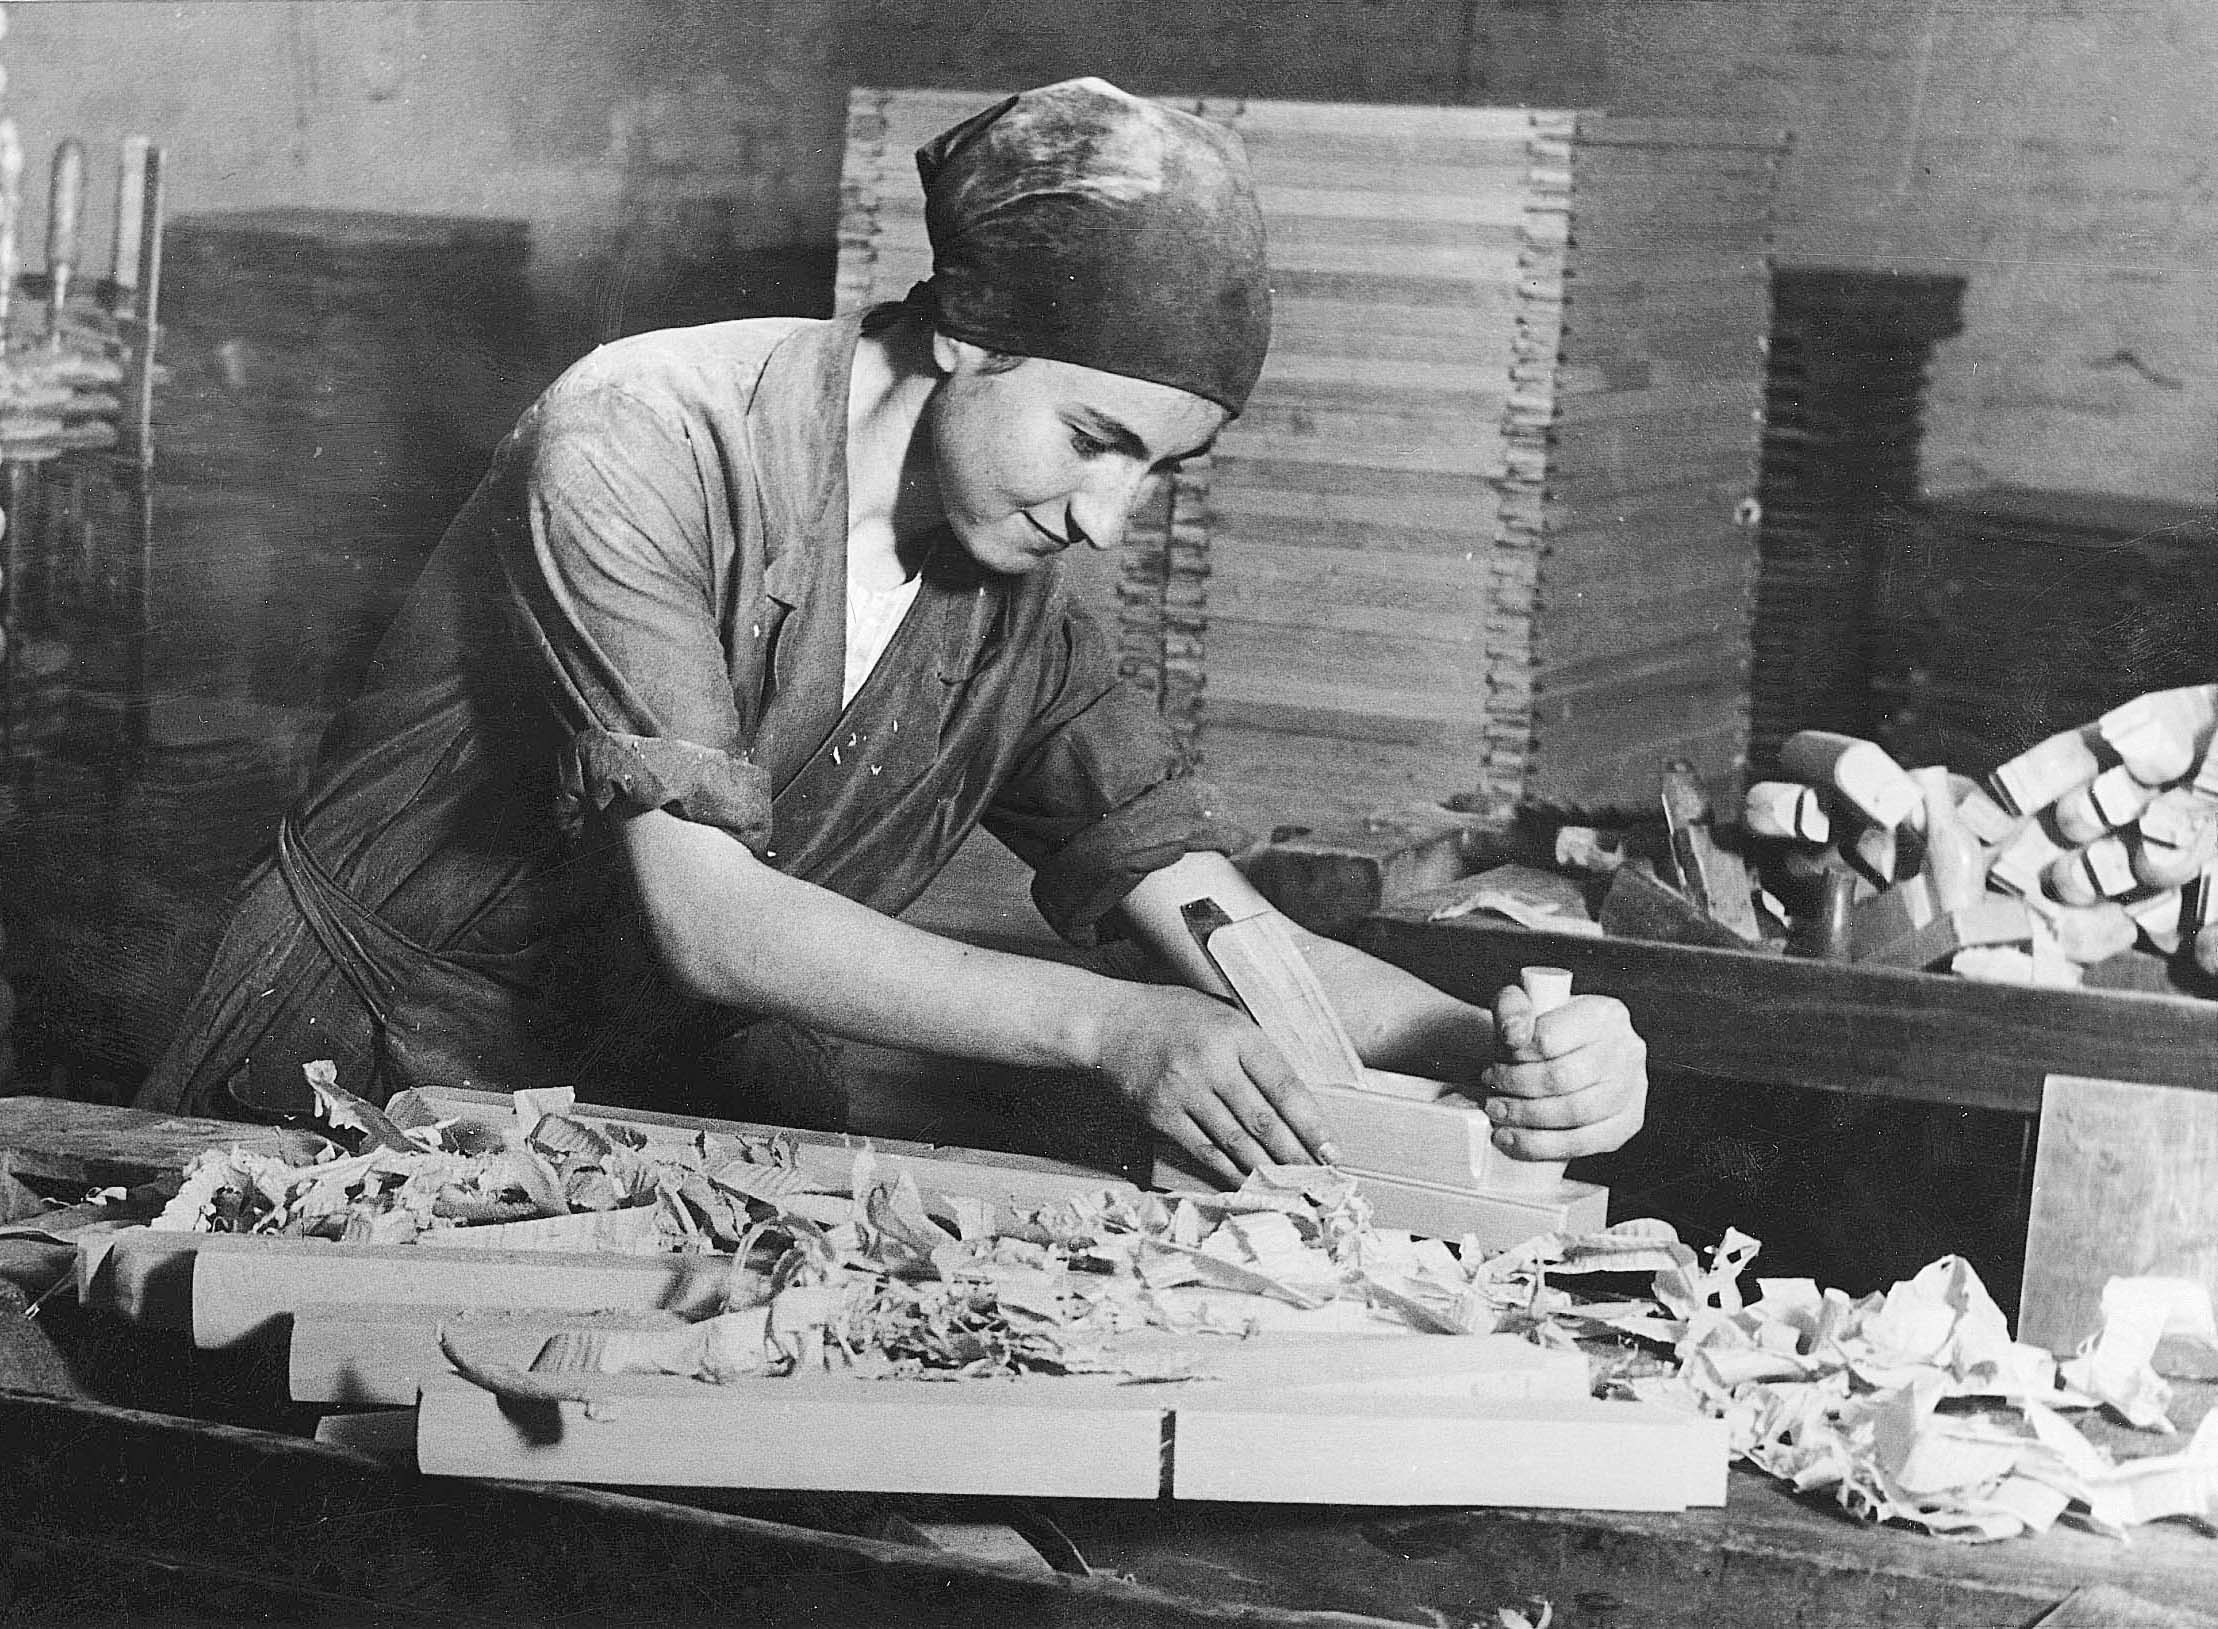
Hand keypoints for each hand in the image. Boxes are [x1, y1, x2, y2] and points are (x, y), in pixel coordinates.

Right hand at [1092, 984, 1337, 1184]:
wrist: (1108, 1023)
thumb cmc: (1170, 1016)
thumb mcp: (1220, 1013)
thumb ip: (1253, 1051)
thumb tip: (1294, 1101)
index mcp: (1235, 1033)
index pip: (1286, 1087)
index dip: (1312, 1125)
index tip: (1332, 1151)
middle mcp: (1211, 1061)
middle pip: (1264, 1121)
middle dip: (1297, 1156)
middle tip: (1320, 1181)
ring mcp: (1184, 1089)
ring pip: (1237, 1141)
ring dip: (1267, 1170)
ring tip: (1292, 1188)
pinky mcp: (1161, 1113)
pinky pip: (1203, 1150)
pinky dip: (1229, 1170)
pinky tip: (1248, 1181)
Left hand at [1482, 986, 1646, 1161]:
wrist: (1563, 1056)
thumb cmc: (1543, 1032)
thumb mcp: (1521, 1005)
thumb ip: (1511, 1008)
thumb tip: (1514, 1035)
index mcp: (1604, 1012)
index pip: (1550, 1039)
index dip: (1515, 1058)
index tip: (1493, 1065)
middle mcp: (1627, 1048)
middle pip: (1563, 1078)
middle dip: (1516, 1090)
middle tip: (1491, 1094)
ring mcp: (1634, 1087)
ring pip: (1576, 1113)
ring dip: (1527, 1119)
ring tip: (1499, 1114)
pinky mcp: (1629, 1121)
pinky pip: (1586, 1142)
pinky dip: (1543, 1146)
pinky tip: (1516, 1140)